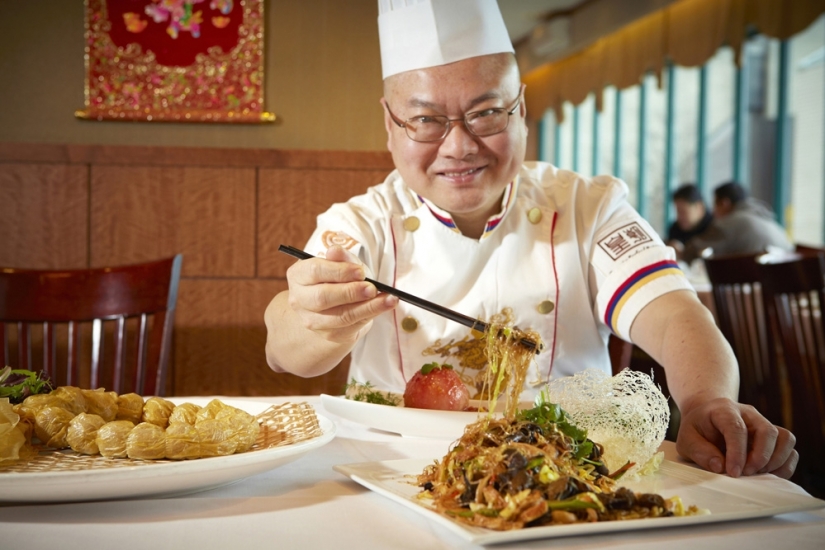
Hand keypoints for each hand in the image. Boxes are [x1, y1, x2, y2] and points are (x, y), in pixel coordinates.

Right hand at [285, 245, 397, 344]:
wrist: (334, 307)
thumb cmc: (338, 279)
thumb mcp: (342, 264)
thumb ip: (342, 258)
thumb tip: (334, 251)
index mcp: (299, 275)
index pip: (315, 271)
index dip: (339, 271)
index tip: (361, 271)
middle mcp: (299, 299)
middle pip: (322, 297)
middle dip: (350, 292)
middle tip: (372, 288)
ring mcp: (312, 320)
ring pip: (340, 316)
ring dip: (367, 307)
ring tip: (388, 298)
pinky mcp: (329, 334)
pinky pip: (352, 326)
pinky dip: (371, 314)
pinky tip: (386, 305)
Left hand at [675, 397, 797, 478]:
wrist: (707, 417)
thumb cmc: (697, 429)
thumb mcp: (686, 439)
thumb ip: (699, 451)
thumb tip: (720, 467)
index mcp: (724, 410)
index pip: (737, 428)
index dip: (737, 452)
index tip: (733, 472)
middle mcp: (749, 414)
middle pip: (767, 431)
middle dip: (760, 457)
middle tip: (745, 474)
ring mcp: (763, 423)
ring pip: (785, 438)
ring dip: (775, 461)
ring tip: (756, 473)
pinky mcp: (773, 436)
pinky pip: (790, 449)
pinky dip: (784, 465)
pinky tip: (767, 473)